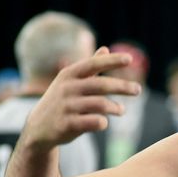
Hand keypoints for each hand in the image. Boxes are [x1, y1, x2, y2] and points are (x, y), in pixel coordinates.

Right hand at [22, 47, 140, 150]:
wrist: (39, 128)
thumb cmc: (62, 102)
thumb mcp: (71, 82)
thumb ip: (89, 67)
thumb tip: (105, 49)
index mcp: (68, 75)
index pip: (93, 64)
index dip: (112, 61)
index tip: (130, 59)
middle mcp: (66, 88)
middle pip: (101, 85)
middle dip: (122, 86)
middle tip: (138, 90)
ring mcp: (66, 106)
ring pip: (100, 104)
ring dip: (115, 107)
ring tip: (122, 110)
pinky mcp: (66, 124)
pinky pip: (93, 122)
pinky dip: (102, 122)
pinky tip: (104, 122)